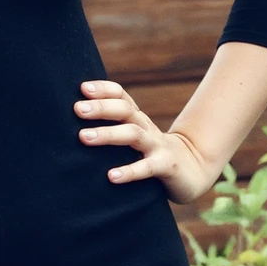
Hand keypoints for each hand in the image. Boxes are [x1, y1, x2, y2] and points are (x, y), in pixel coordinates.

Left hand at [74, 80, 221, 204]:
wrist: (192, 170)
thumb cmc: (151, 152)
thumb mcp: (133, 135)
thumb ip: (111, 127)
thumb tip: (74, 120)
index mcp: (136, 117)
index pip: (121, 95)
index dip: (103, 89)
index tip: (82, 89)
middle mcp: (145, 126)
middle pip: (124, 110)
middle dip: (100, 108)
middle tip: (77, 109)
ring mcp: (157, 145)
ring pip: (133, 134)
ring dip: (108, 134)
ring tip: (84, 137)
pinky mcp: (166, 166)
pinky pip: (147, 167)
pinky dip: (130, 171)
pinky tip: (112, 176)